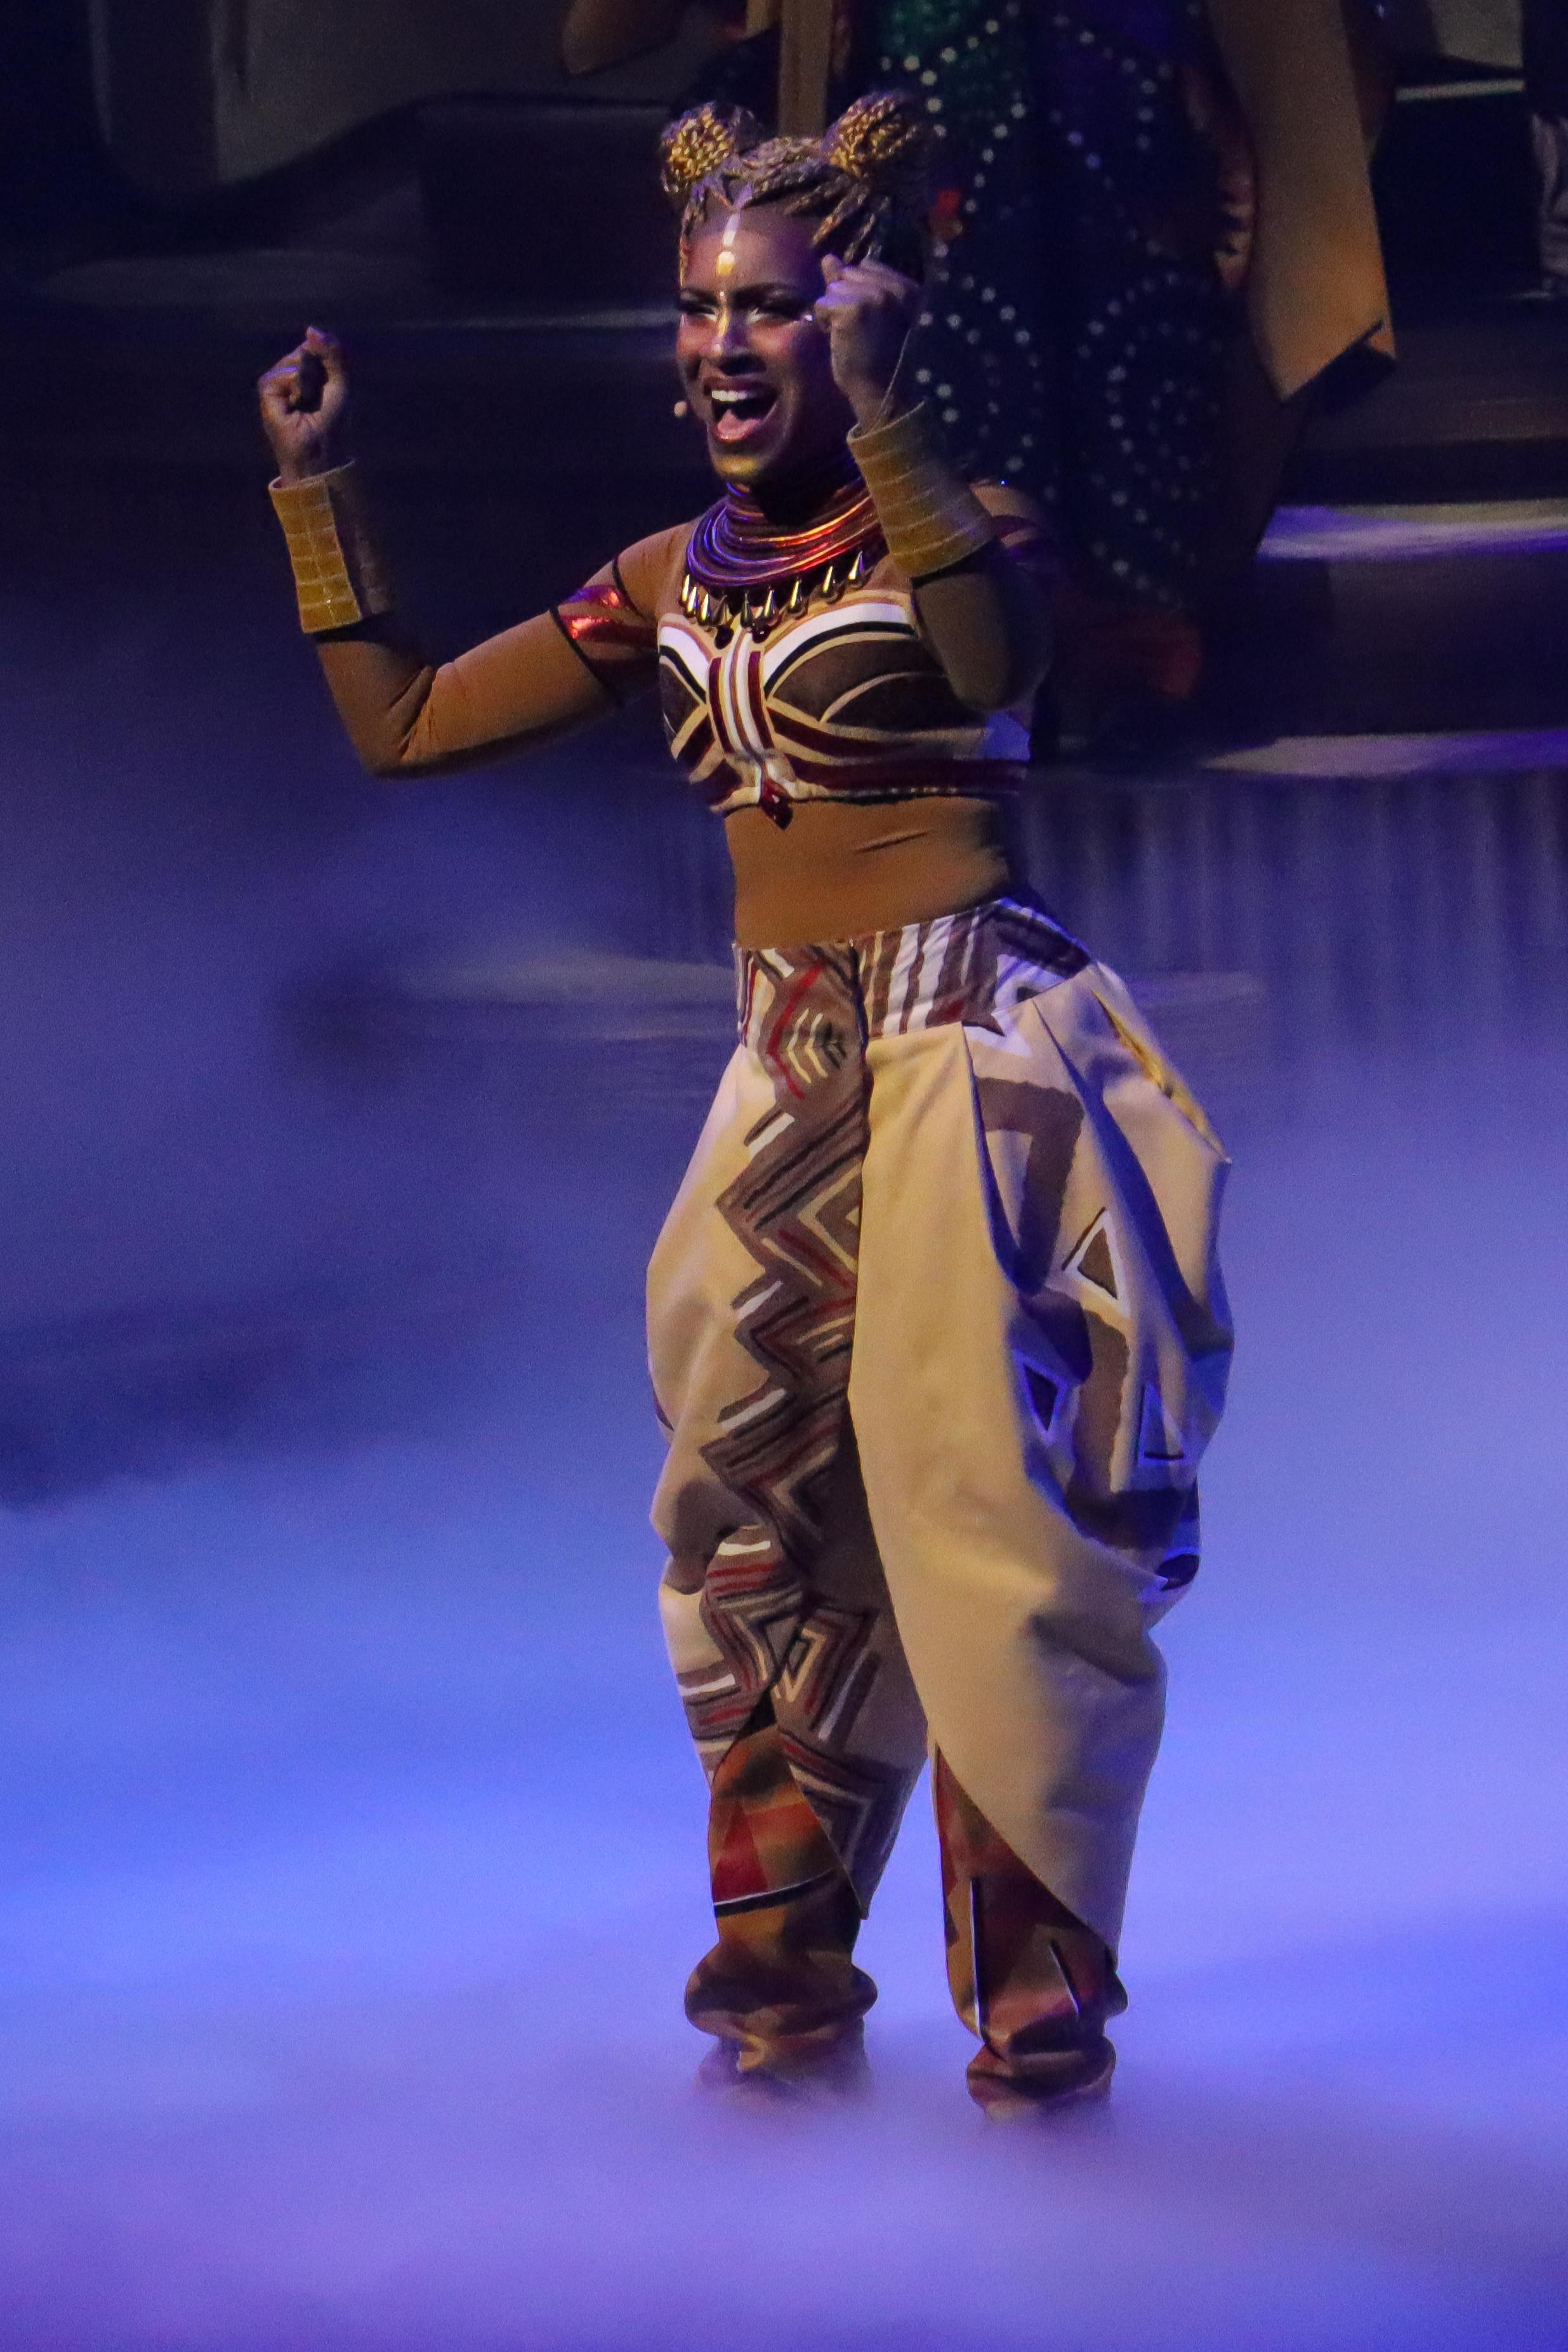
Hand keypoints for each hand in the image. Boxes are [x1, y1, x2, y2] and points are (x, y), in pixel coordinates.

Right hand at [258, 326, 349, 482]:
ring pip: (292, 360)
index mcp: (311, 373)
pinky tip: (295, 403)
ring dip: (306, 380)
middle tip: (319, 396)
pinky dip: (292, 385)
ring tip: (306, 402)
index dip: (325, 356)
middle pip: (304, 350)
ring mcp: (278, 383)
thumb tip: (310, 329)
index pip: (315, 347)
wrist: (320, 453)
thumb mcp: (341, 384)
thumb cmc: (333, 424)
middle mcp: (293, 375)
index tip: (331, 379)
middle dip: (317, 370)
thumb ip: (334, 354)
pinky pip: (280, 374)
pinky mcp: (267, 393)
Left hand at [813, 255, 920, 432]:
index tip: (865, 318)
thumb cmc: (882, 365)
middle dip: (845, 299)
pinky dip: (825, 323)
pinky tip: (840, 340)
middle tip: (858, 331)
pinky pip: (823, 304)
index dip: (858, 290)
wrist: (886, 396)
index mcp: (909, 289)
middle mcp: (894, 287)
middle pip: (849, 274)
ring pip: (834, 288)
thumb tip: (828, 259)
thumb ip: (854, 286)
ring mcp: (874, 296)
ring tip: (851, 336)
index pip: (868, 266)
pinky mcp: (853, 308)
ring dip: (834, 312)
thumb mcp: (875, 318)